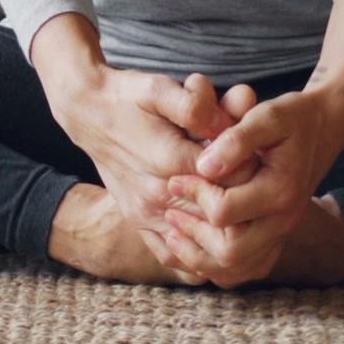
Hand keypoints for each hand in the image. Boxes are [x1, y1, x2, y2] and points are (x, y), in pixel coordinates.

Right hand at [42, 63, 244, 277]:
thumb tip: (226, 119)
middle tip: (254, 184)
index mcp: (171, 161)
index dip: (254, 166)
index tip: (256, 153)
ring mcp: (147, 213)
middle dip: (244, 199)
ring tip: (241, 209)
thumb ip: (195, 104)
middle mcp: (159, 195)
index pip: (235, 178)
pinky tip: (214, 237)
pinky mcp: (138, 222)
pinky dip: (198, 252)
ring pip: (203, 242)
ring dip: (226, 229)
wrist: (87, 113)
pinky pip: (173, 256)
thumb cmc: (129, 97)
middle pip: (223, 213)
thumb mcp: (159, 87)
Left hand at [154, 83, 343, 287]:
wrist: (323, 128)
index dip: (193, 197)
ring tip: (173, 232)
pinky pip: (245, 269)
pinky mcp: (275, 238)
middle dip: (193, 234)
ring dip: (199, 256)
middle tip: (170, 212)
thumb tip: (204, 167)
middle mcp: (284, 221)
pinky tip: (193, 243)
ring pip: (236, 268)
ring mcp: (281, 233)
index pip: (224, 212)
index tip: (174, 180)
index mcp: (281, 191)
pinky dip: (215, 264)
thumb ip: (236, 140)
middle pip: (231, 252)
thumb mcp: (267, 115)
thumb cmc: (291, 117)